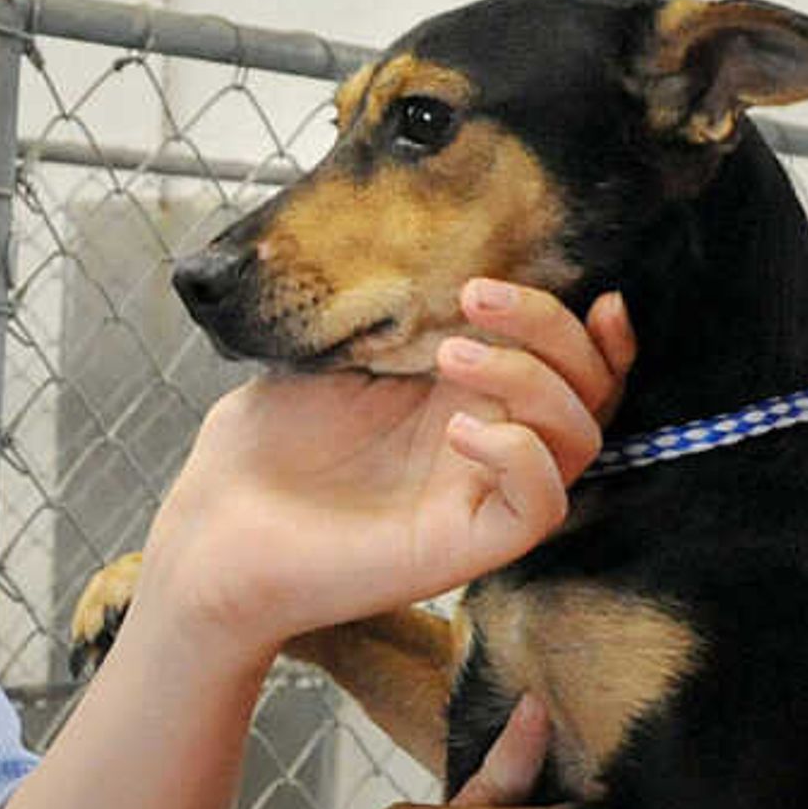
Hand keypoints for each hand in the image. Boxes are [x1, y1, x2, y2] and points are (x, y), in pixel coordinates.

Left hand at [142, 284, 634, 660]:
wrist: (212, 533)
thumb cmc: (260, 449)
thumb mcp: (330, 353)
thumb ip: (396, 314)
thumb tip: (449, 263)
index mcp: (462, 397)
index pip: (571, 367)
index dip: (596, 333)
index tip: (589, 292)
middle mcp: (484, 443)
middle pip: (588, 390)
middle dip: (553, 329)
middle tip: (475, 297)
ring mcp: (477, 494)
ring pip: (578, 440)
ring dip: (531, 378)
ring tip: (449, 354)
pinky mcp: (464, 546)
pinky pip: (541, 504)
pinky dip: (519, 453)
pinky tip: (456, 429)